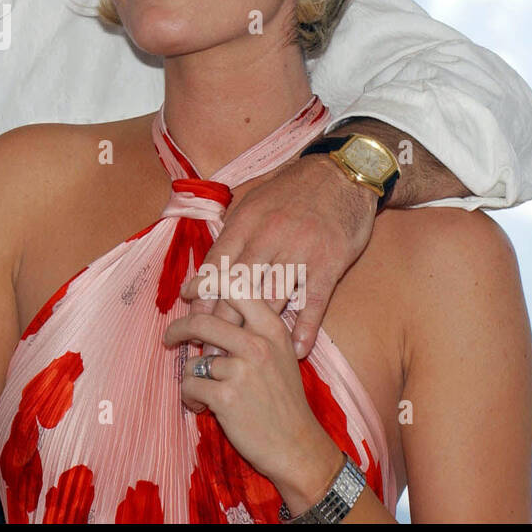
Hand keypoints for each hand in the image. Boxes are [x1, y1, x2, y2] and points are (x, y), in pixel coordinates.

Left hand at [164, 295, 342, 511]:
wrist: (298, 447)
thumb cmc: (284, 400)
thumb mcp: (279, 354)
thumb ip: (250, 329)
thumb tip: (207, 308)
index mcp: (272, 328)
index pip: (235, 285)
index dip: (204, 282)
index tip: (188, 291)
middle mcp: (258, 343)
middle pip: (201, 320)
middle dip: (178, 330)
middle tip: (170, 339)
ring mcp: (242, 370)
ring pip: (192, 361)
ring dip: (190, 378)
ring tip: (203, 393)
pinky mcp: (226, 396)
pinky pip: (189, 386)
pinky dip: (190, 398)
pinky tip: (203, 408)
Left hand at [179, 153, 376, 376]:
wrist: (342, 174)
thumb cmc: (292, 189)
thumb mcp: (254, 201)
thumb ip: (234, 232)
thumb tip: (209, 264)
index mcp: (247, 222)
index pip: (217, 262)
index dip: (202, 290)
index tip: (189, 311)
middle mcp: (270, 238)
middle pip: (239, 287)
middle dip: (221, 320)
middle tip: (206, 346)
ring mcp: (301, 253)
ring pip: (271, 299)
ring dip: (254, 331)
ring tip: (239, 358)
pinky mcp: (330, 264)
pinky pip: (314, 301)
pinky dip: (305, 327)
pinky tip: (296, 349)